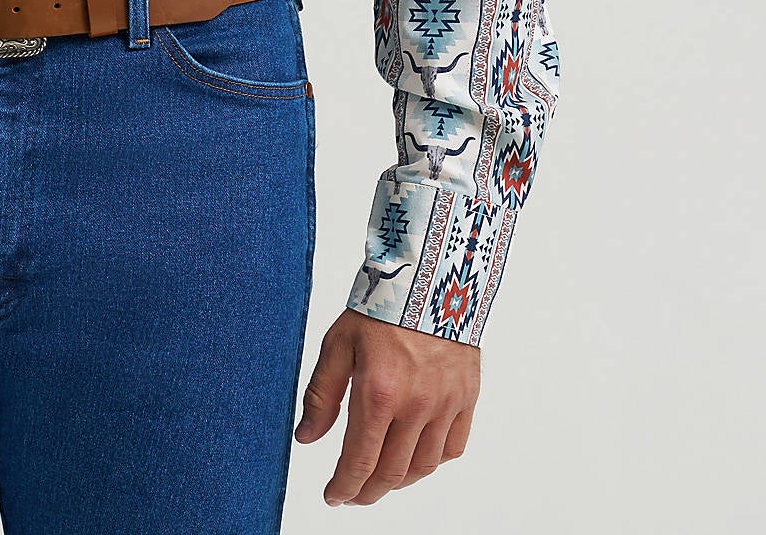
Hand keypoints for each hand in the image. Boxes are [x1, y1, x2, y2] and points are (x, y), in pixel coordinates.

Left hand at [294, 308, 478, 504]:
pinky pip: (453, 447)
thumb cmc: (381, 305)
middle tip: (353, 494)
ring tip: (381, 480)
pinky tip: (416, 457)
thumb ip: (322, 394)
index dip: (344, 487)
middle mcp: (416, 406)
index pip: (360, 461)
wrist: (430, 276)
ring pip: (423, 467)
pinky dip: (433, 462)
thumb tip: (306, 437)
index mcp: (379, 393)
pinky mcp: (467, 397)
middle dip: (368, 491)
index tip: (333, 496)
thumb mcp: (338, 343)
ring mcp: (445, 404)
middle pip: (392, 473)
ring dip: (399, 482)